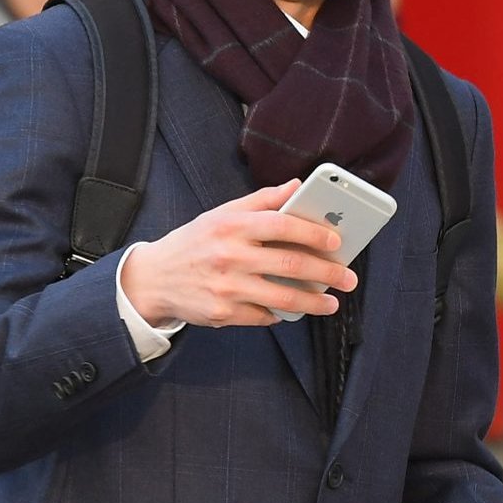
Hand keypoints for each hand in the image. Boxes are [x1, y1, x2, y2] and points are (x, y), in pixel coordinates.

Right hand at [118, 180, 358, 327]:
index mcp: (232, 225)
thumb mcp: (221, 214)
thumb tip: (297, 186)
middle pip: (291, 263)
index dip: (314, 233)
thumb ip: (261, 200)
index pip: (283, 224)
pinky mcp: (224, 313)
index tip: (337, 241)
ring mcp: (228, 287)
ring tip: (332, 302)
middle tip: (349, 277)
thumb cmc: (194, 243)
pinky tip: (292, 310)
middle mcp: (231, 255)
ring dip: (314, 302)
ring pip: (283, 296)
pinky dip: (281, 314)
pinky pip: (264, 316)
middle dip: (327, 272)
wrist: (153, 279)